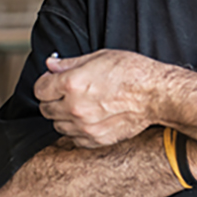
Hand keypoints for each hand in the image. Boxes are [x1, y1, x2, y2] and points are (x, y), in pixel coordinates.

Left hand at [35, 50, 165, 147]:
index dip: (46, 83)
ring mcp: (84, 126)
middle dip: (53, 100)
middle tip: (67, 93)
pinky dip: (77, 130)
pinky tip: (89, 119)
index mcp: (72, 83)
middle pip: (45, 108)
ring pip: (57, 125)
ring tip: (81, 106)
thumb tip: (51, 65)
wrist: (156, 94)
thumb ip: (71, 63)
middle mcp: (74, 107)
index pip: (39, 89)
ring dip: (64, 116)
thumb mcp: (101, 57)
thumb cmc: (133, 72)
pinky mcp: (96, 139)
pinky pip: (74, 138)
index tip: (54, 82)